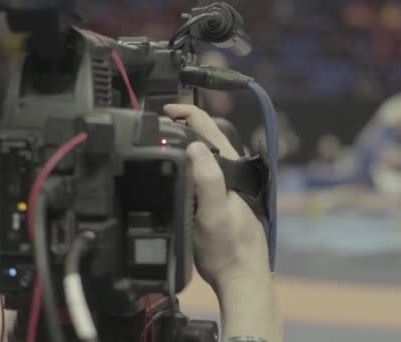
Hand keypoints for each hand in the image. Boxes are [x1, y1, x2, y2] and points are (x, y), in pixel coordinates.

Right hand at [163, 104, 270, 289]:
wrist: (241, 276)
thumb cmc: (226, 250)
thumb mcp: (212, 215)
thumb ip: (207, 180)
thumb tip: (195, 146)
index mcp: (230, 168)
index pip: (208, 127)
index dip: (186, 113)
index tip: (164, 111)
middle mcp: (233, 172)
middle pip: (208, 137)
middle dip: (184, 124)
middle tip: (158, 123)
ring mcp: (230, 186)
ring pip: (207, 154)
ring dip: (187, 143)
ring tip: (164, 142)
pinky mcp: (225, 199)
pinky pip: (207, 171)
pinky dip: (191, 163)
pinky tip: (179, 172)